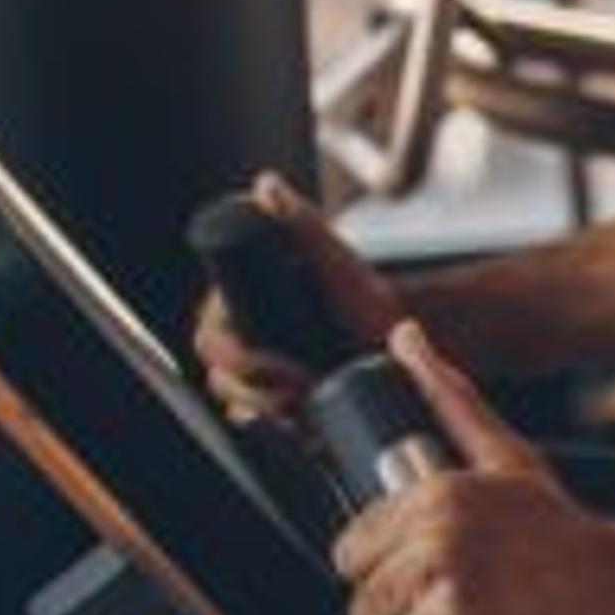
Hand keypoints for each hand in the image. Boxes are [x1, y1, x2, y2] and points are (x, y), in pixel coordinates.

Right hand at [189, 173, 403, 418]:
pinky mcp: (279, 406)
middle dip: (255, 390)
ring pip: (238, 404)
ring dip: (269, 411)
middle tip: (300, 388)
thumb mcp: (336, 264)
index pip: (210, 335)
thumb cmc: (367, 300)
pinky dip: (280, 429)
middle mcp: (243, 340)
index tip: (277, 366)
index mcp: (240, 306)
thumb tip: (266, 185)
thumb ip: (301, 224)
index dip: (234, 356)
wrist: (405, 345)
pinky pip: (261, 427)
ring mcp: (259, 376)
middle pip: (219, 376)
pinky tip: (306, 424)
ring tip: (309, 401)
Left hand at [332, 324, 614, 614]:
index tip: (434, 575)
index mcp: (433, 501)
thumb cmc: (569, 534)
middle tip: (468, 609)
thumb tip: (404, 336)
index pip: (347, 557)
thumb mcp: (508, 459)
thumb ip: (448, 399)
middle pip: (364, 614)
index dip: (386, 572)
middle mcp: (437, 555)